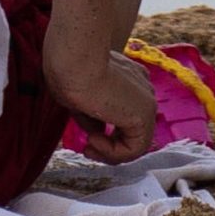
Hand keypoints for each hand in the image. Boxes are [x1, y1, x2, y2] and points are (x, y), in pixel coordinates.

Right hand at [45, 39, 157, 162]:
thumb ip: (92, 116)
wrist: (73, 63)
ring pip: (135, 143)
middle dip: (109, 145)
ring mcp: (146, 101)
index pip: (125, 114)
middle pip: (131, 130)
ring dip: (110, 152)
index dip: (107, 133)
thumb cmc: (68, 74)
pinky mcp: (144, 115)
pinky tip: (94, 140)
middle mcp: (142, 89)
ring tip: (89, 147)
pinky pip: (134, 148)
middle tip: (87, 149)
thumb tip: (96, 132)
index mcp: (128, 79)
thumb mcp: (79, 99)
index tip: (86, 138)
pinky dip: (113, 152)